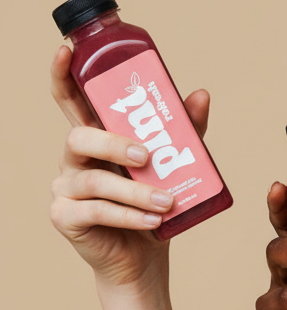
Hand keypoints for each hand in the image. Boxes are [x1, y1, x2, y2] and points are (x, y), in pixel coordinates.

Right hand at [49, 45, 209, 288]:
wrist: (144, 258)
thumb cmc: (154, 203)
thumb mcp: (174, 163)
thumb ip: (185, 129)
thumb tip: (200, 94)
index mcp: (96, 136)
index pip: (70, 100)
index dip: (63, 75)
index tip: (67, 51)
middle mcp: (74, 158)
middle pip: (79, 137)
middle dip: (114, 143)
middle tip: (148, 156)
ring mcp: (65, 187)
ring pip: (93, 179)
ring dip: (135, 190)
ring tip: (168, 200)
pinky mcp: (65, 217)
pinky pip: (95, 211)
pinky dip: (128, 214)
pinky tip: (153, 219)